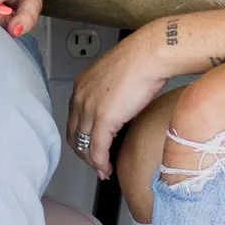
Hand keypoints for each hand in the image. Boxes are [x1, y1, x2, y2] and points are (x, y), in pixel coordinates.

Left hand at [66, 23, 185, 176]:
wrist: (150, 54)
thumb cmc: (142, 59)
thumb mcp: (118, 76)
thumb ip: (112, 92)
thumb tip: (121, 105)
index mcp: (82, 85)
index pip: (74, 118)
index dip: (81, 136)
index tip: (91, 146)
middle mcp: (80, 96)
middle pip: (74, 134)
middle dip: (84, 152)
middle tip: (95, 163)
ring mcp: (89, 108)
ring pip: (84, 145)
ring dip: (92, 161)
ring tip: (103, 170)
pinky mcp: (103, 119)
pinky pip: (97, 149)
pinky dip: (101, 163)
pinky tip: (106, 169)